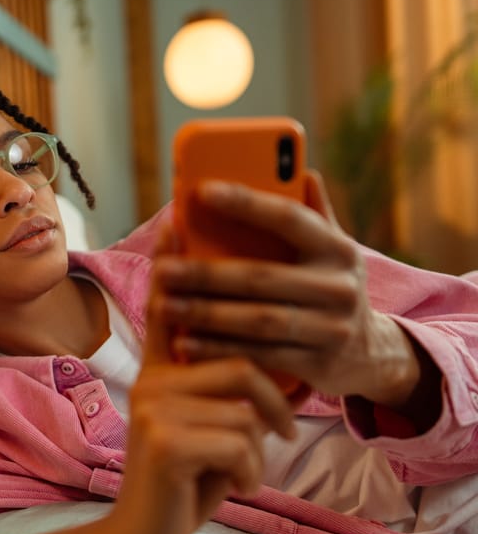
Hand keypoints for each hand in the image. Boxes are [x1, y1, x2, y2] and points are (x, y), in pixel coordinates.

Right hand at [107, 225, 296, 533]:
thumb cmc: (186, 478)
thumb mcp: (205, 428)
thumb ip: (217, 391)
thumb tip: (259, 365)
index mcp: (161, 371)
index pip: (168, 306)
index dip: (173, 260)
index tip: (178, 216)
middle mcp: (153, 380)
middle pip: (240, 364)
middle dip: (273, 406)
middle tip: (283, 429)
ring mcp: (155, 408)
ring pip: (246, 407)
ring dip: (261, 450)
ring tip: (243, 470)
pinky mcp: (165, 442)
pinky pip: (241, 442)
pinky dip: (252, 473)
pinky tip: (233, 487)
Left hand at [158, 171, 427, 409]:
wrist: (370, 353)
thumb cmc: (328, 287)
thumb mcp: (331, 250)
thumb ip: (313, 214)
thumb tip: (300, 168)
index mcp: (337, 248)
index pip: (289, 217)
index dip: (247, 203)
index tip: (202, 190)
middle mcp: (340, 286)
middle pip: (262, 277)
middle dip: (206, 275)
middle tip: (163, 271)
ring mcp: (333, 328)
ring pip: (258, 321)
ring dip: (206, 315)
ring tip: (164, 306)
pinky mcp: (319, 364)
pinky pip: (260, 356)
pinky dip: (219, 349)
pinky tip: (185, 342)